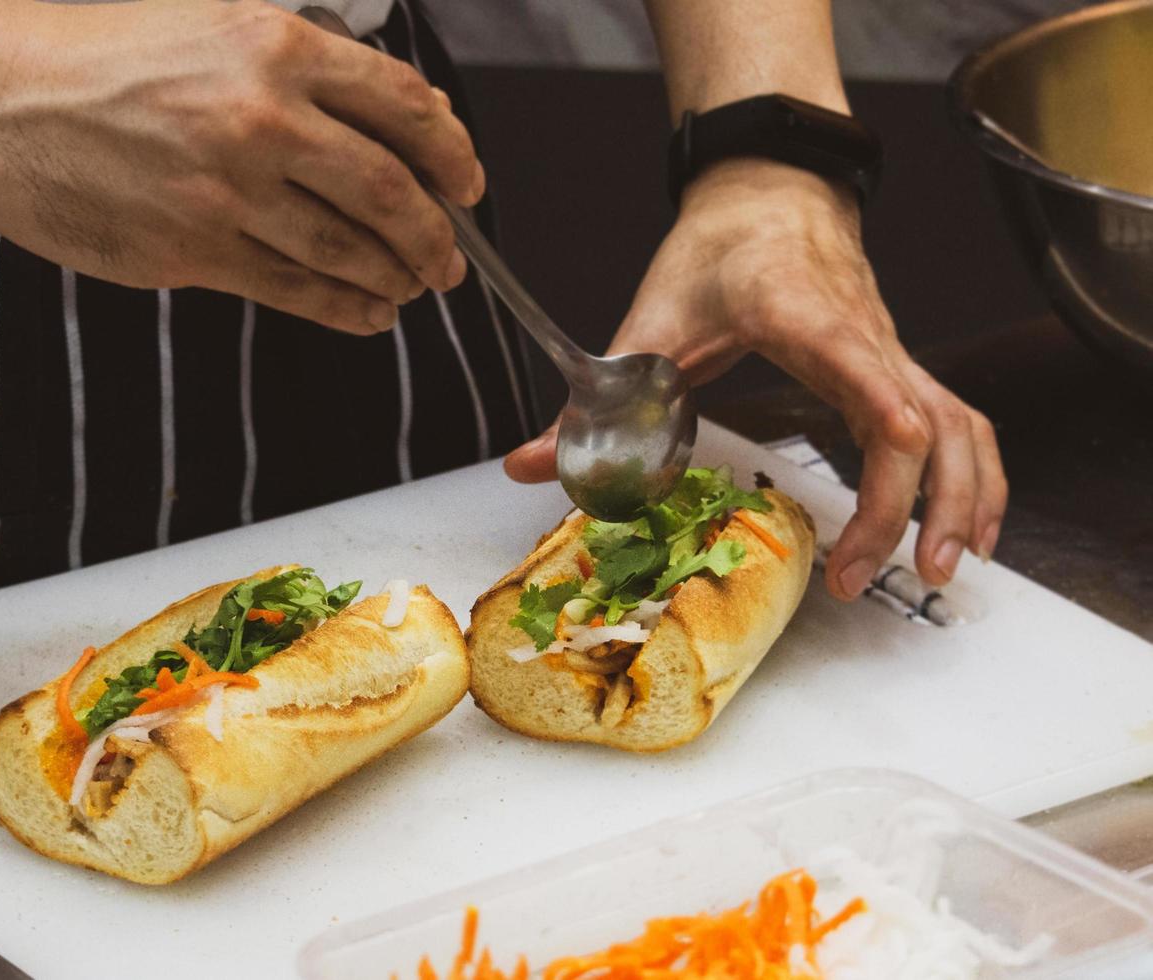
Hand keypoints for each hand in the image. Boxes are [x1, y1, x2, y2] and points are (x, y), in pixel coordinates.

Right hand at [0, 0, 479, 333]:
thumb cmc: (85, 52)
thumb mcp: (203, 20)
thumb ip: (294, 67)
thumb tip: (378, 119)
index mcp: (275, 45)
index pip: (405, 106)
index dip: (455, 153)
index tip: (469, 182)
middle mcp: (263, 118)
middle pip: (392, 191)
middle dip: (438, 236)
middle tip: (452, 258)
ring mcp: (227, 192)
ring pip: (349, 251)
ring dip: (397, 277)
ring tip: (413, 288)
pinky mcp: (190, 252)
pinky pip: (294, 290)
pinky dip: (345, 309)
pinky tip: (366, 314)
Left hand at [505, 159, 1006, 598]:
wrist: (769, 190)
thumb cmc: (716, 251)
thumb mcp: (648, 324)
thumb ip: (597, 401)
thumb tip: (530, 465)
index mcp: (804, 319)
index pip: (868, 377)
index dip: (887, 440)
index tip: (884, 502)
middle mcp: (865, 338)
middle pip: (926, 425)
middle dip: (912, 507)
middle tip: (864, 578)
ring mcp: (892, 353)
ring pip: (962, 426)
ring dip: (965, 500)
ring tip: (943, 569)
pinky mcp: (898, 367)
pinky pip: (960, 423)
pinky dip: (975, 478)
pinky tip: (967, 529)